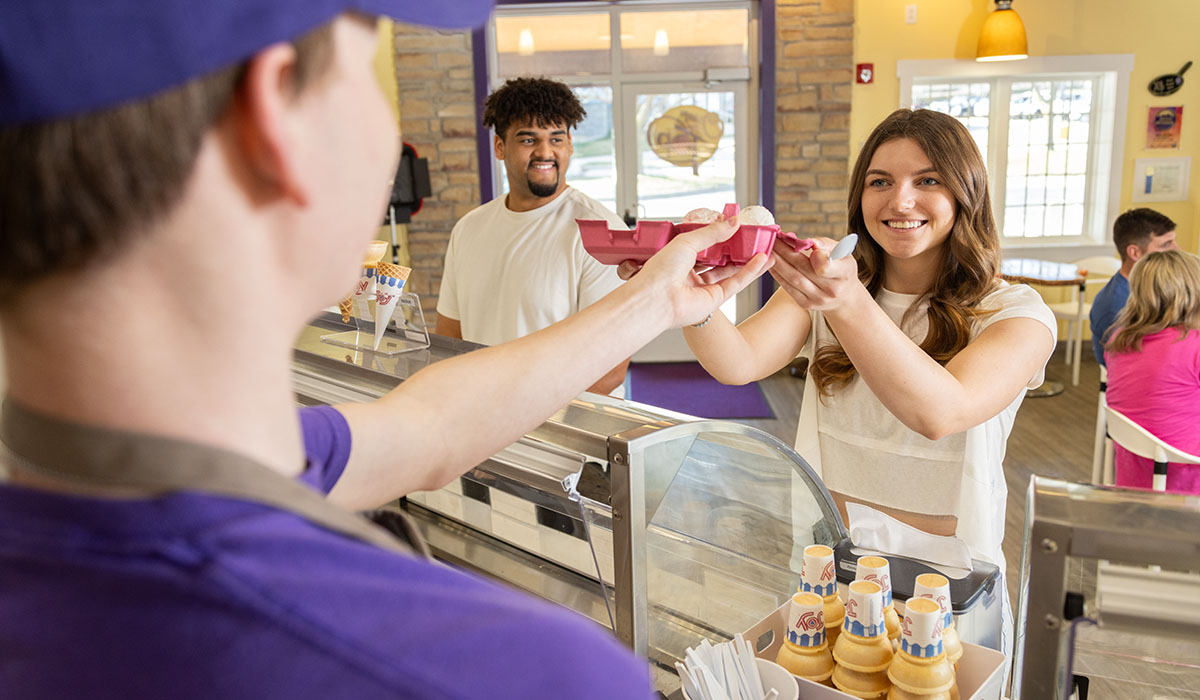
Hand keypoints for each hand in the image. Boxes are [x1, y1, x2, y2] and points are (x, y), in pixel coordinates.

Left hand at [622, 217, 772, 327]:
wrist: (656, 299)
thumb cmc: (661, 270)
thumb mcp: (687, 242)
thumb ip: (712, 233)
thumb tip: (734, 222)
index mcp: (680, 259)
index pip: (705, 245)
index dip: (721, 237)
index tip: (737, 228)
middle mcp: (692, 274)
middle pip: (720, 260)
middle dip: (737, 250)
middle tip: (754, 239)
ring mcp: (703, 288)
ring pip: (730, 272)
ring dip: (748, 261)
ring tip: (765, 249)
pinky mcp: (714, 300)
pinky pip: (736, 283)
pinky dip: (749, 272)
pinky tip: (762, 260)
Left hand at [768, 235, 861, 311]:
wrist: (844, 295)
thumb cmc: (840, 266)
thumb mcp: (842, 252)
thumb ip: (826, 245)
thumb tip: (810, 242)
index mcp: (844, 273)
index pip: (826, 267)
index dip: (813, 256)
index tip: (803, 243)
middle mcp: (832, 289)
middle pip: (803, 269)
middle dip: (785, 252)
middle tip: (773, 238)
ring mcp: (818, 299)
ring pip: (793, 278)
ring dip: (777, 262)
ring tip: (768, 249)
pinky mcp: (806, 304)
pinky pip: (788, 287)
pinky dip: (778, 273)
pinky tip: (770, 262)